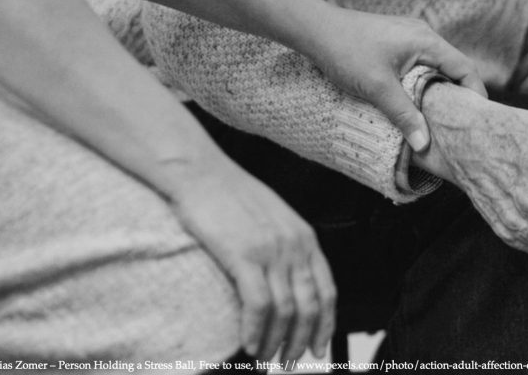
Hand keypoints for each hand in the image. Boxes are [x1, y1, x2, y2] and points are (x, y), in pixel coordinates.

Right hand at [163, 154, 335, 363]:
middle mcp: (295, 246)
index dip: (325, 324)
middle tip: (289, 362)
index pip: (327, 291)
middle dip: (301, 341)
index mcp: (305, 238)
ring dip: (276, 341)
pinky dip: (256, 330)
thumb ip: (286, 247)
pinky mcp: (244, 255)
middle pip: (309, 306)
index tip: (317, 346)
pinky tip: (249, 343)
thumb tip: (286, 281)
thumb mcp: (272, 219)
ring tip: (265, 358)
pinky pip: (258, 304)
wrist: (200, 172)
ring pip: (286, 310)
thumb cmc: (229, 195)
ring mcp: (271, 250)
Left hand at [310, 8, 486, 151]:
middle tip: (459, 125)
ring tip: (438, 119)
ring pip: (435, 68)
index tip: (476, 120)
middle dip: (458, 96)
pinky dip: (422, 83)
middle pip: (453, 68)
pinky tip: (413, 102)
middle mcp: (423, 35)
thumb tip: (424, 144)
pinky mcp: (395, 42)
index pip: (465, 68)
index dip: (475, 94)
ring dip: (437, 91)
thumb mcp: (378, 88)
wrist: (314, 29)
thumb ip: (404, 115)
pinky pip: (419, 65)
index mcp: (426, 41)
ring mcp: (409, 37)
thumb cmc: (346, 52)